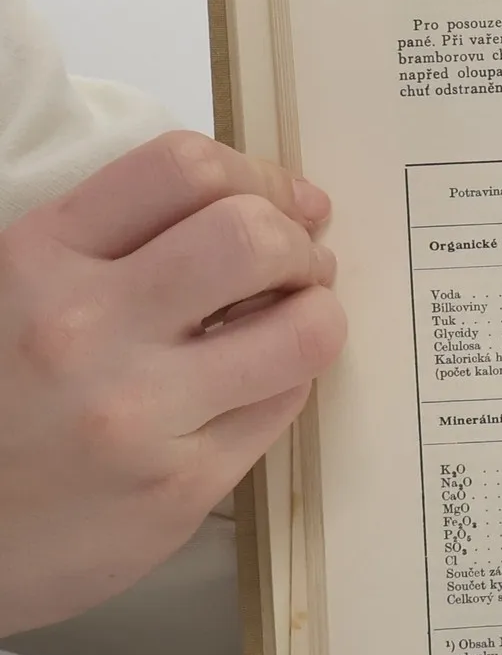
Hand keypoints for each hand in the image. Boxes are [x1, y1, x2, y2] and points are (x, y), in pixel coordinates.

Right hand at [0, 132, 345, 635]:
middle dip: (297, 240)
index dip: (257, 175)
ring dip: (317, 312)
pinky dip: (291, 377)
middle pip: (253, 237)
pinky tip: (261, 377)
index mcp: (34, 259)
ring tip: (296, 318)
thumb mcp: (7, 292)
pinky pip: (284, 404)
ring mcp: (140, 414)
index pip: (181, 168)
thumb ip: (105, 243)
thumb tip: (254, 199)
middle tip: (296, 263)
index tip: (281, 198)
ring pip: (302, 330)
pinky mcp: (182, 487)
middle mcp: (86, 329)